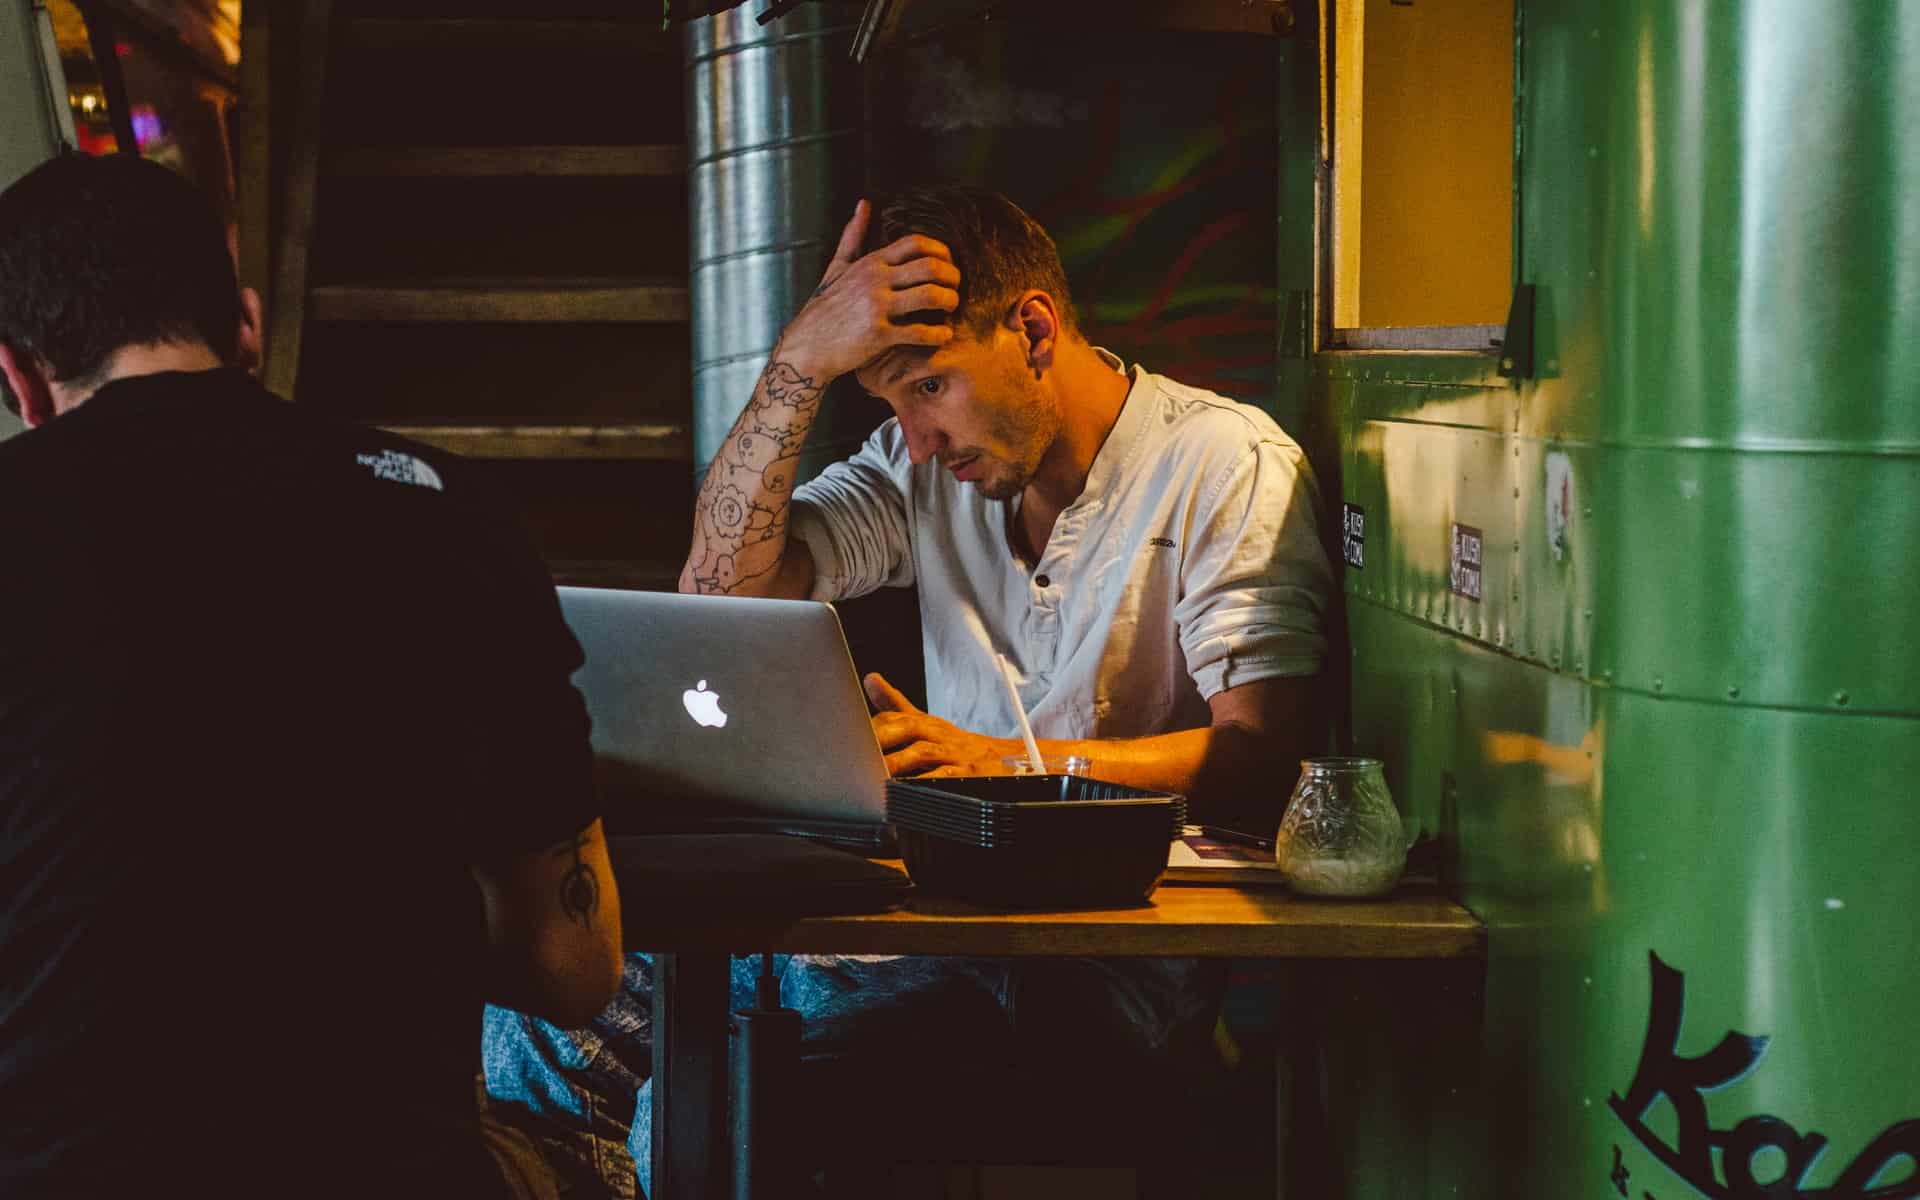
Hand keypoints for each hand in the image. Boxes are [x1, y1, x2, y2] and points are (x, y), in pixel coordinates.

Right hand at [780, 200, 961, 380]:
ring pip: (930, 296)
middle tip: (955, 288)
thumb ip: (853, 236)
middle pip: (930, 267)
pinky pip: (920, 332)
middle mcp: (875, 280)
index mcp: (871, 263)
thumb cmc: (825, 307)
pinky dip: (939, 334)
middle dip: (952, 277)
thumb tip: (863, 204)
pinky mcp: (879, 335)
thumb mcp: (838, 267)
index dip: (940, 251)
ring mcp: (877, 307)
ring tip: (951, 308)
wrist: (807, 346)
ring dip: (949, 301)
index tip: (947, 265)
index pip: (916, 243)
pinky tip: (944, 335)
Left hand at [864, 673, 1016, 778]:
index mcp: (925, 721)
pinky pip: (945, 775)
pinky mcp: (967, 772)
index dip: (873, 725)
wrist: (1002, 757)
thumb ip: (895, 704)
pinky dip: (926, 781)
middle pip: (909, 727)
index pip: (895, 715)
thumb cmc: (954, 742)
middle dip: (883, 738)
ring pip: (923, 752)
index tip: (850, 735)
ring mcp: (953, 752)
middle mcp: (938, 732)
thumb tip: (869, 678)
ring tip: (876, 773)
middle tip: (858, 753)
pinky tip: (909, 789)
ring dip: (899, 762)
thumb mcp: (925, 721)